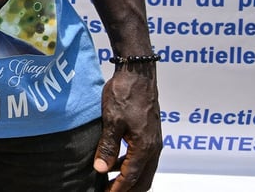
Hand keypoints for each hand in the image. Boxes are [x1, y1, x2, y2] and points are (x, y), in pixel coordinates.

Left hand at [92, 66, 161, 191]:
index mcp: (145, 147)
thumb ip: (107, 146)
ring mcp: (154, 140)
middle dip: (128, 189)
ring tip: (110, 182)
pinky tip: (115, 162)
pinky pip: (143, 157)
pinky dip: (131, 165)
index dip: (119, 189)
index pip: (132, 176)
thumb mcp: (112, 121)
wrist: (138, 74)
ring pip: (144, 169)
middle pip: (143, 178)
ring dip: (129, 178)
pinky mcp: (150, 133)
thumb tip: (101, 169)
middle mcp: (153, 147)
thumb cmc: (125, 94)